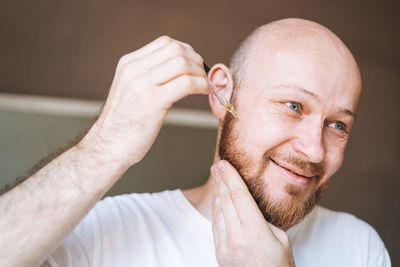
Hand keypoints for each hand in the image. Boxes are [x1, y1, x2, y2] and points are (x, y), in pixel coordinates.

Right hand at [79, 36, 208, 165]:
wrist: (108, 146)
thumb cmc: (124, 123)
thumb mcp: (131, 89)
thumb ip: (148, 75)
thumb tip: (180, 68)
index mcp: (128, 63)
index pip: (165, 43)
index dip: (187, 51)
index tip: (195, 64)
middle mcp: (134, 70)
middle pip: (176, 50)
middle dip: (196, 61)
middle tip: (203, 75)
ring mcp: (142, 84)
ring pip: (183, 64)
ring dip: (200, 74)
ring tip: (204, 86)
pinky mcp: (153, 101)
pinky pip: (186, 83)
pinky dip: (201, 85)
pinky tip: (204, 92)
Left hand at [211, 160, 294, 266]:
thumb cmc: (279, 266)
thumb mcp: (280, 239)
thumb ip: (262, 221)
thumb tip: (248, 206)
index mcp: (255, 231)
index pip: (239, 196)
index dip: (231, 177)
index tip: (224, 164)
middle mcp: (236, 237)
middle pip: (226, 200)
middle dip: (221, 180)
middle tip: (217, 165)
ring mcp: (225, 245)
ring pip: (218, 211)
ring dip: (217, 192)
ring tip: (217, 177)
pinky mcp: (219, 252)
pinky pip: (216, 224)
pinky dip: (216, 208)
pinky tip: (218, 199)